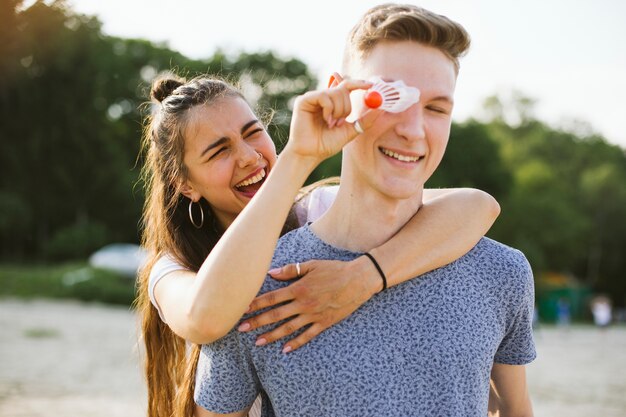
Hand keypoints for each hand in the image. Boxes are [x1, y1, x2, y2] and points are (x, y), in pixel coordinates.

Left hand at [238, 258, 379, 352]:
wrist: (359, 280)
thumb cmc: (335, 269)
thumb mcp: (312, 265)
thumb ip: (290, 270)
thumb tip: (271, 273)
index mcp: (299, 288)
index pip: (272, 298)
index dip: (256, 303)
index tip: (242, 308)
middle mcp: (304, 303)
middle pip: (275, 315)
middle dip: (257, 322)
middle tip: (241, 328)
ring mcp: (314, 315)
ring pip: (288, 328)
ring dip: (271, 335)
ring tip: (257, 342)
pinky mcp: (324, 322)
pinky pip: (308, 335)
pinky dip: (296, 343)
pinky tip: (285, 350)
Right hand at [284, 79, 379, 162]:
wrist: (311, 154)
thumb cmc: (326, 144)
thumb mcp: (351, 131)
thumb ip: (365, 120)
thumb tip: (381, 108)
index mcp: (333, 103)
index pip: (347, 85)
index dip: (359, 83)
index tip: (372, 85)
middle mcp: (323, 97)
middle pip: (344, 88)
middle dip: (347, 107)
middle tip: (341, 122)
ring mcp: (313, 98)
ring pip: (335, 92)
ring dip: (338, 111)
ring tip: (330, 124)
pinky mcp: (304, 100)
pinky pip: (324, 96)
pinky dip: (329, 109)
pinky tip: (325, 120)